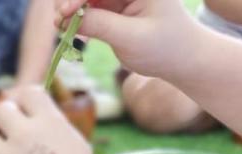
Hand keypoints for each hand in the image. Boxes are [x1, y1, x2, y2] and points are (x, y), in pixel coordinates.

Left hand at [0, 87, 100, 153]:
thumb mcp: (76, 147)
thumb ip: (53, 130)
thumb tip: (40, 122)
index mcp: (48, 122)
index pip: (28, 92)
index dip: (25, 102)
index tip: (27, 113)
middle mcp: (24, 134)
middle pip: (0, 110)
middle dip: (5, 122)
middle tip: (14, 138)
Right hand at [53, 0, 199, 79]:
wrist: (183, 58)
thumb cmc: (166, 47)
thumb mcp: (131, 37)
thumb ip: (99, 25)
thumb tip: (65, 18)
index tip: (65, 14)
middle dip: (71, 1)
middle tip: (58, 22)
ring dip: (70, 9)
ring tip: (61, 28)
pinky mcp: (113, 7)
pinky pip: (87, 6)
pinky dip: (75, 17)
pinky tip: (69, 30)